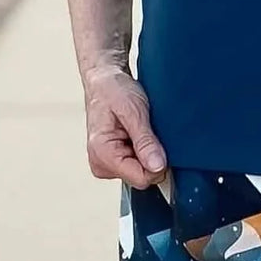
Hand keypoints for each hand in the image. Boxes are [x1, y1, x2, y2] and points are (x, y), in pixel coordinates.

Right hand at [84, 65, 166, 188]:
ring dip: (148, 152)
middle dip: (152, 156)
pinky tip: (137, 133)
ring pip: (142, 172)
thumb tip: (157, 167)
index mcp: (102, 154)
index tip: (159, 141)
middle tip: (147, 130)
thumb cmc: (115, 91)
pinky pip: (138, 165)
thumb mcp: (134, 112)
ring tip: (140, 129)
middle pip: (142, 177)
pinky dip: (144, 150)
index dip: (157, 164)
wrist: (105, 81)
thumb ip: (145, 141)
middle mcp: (101, 165)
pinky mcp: (114, 161)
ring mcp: (107, 165)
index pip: (141, 179)